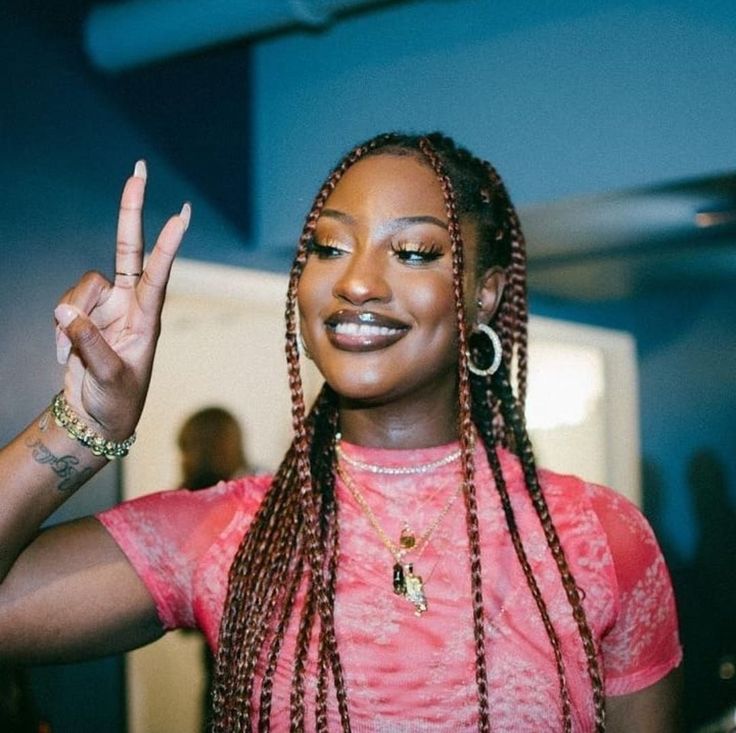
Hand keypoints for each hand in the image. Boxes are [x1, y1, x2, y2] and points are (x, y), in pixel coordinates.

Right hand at [54, 161, 189, 440]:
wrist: (98, 415)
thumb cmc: (117, 400)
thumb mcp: (108, 378)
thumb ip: (88, 344)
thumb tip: (64, 311)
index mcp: (148, 318)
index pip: (159, 274)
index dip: (167, 244)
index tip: (183, 215)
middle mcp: (130, 304)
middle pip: (128, 248)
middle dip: (131, 210)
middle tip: (140, 169)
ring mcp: (107, 306)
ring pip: (79, 287)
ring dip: (70, 319)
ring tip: (72, 354)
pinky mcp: (84, 313)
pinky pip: (64, 306)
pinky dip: (60, 330)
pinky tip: (67, 355)